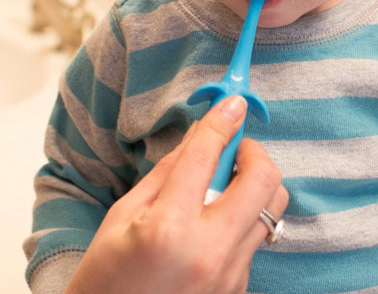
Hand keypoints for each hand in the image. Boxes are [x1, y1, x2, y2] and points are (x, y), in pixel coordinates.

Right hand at [65, 95, 287, 293]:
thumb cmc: (107, 277)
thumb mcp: (124, 215)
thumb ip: (169, 171)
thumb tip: (201, 134)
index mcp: (168, 229)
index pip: (207, 155)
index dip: (222, 120)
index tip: (231, 102)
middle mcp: (209, 253)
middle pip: (262, 179)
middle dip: (252, 151)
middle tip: (231, 149)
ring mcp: (230, 276)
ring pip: (271, 207)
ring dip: (252, 183)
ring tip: (223, 185)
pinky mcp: (239, 289)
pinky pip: (255, 236)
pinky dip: (241, 217)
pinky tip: (213, 222)